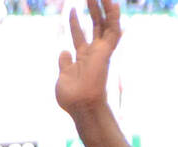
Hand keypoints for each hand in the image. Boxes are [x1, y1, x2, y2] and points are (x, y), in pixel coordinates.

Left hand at [56, 0, 121, 117]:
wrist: (81, 105)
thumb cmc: (72, 96)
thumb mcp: (63, 75)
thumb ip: (65, 62)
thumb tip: (63, 51)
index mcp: (82, 58)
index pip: (79, 35)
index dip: (75, 22)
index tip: (72, 9)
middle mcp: (93, 53)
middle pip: (94, 26)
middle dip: (92, 9)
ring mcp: (100, 52)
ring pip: (105, 25)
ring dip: (103, 8)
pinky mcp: (106, 51)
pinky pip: (112, 31)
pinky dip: (113, 17)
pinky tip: (113, 4)